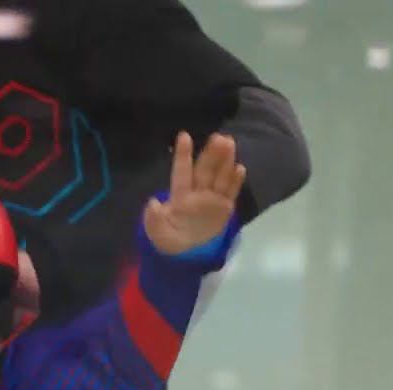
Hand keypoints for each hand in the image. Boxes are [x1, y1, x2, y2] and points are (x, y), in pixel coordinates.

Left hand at [143, 131, 246, 255]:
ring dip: (225, 160)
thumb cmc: (169, 236)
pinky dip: (235, 181)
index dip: (182, 155)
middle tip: (219, 137)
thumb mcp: (157, 232)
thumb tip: (152, 203)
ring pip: (219, 176)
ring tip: (229, 143)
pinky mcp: (224, 207)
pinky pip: (230, 192)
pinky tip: (240, 168)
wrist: (187, 251)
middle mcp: (197, 192)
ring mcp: (212, 198)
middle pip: (205, 170)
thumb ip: (153, 219)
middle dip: (211, 154)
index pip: (181, 171)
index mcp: (179, 195)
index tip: (183, 136)